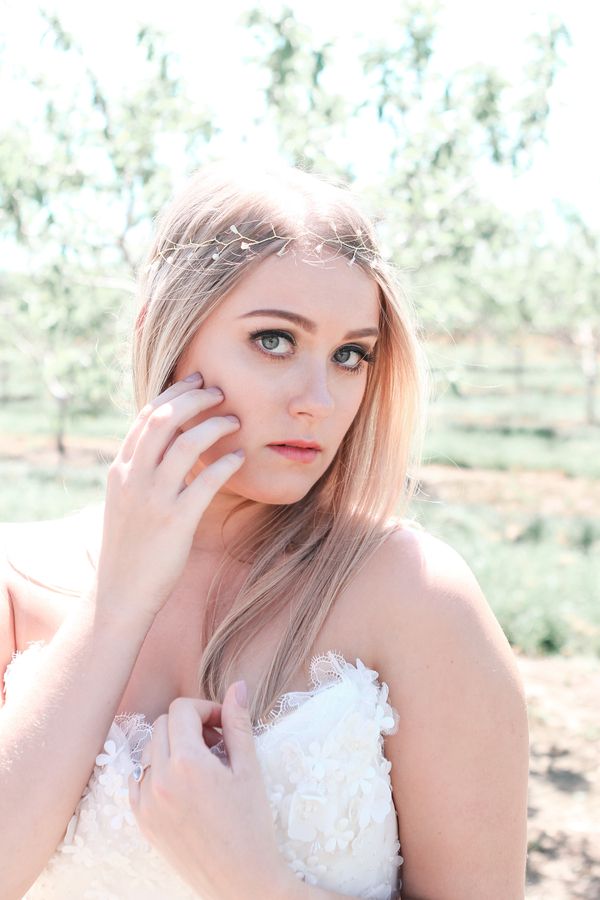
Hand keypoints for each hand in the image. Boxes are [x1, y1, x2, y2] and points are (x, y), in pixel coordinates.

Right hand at [93, 372, 243, 624]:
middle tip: (220, 392)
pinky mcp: (176, 521)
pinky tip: (240, 456)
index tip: (196, 381)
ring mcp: (153, 498)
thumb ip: (141, 471)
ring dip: (215, 425)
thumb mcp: (126, 501)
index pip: (146, 417)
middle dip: (196, 398)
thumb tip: (167, 445)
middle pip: (165, 420)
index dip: (174, 393)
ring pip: (186, 444)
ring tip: (236, 421)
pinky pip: (206, 480)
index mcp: (120, 469)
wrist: (121, 591)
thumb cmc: (131, 546)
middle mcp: (133, 478)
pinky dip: (226, 462)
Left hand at [127, 683, 296, 899]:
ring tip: (202, 766)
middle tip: (216, 744)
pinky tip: (183, 785)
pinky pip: (138, 779)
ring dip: (172, 746)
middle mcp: (159, 779)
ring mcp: (146, 802)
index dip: (205, 708)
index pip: (181, 709)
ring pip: (149, 749)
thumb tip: (237, 685)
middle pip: (163, 724)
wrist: (241, 882)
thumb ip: (238, 723)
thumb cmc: (252, 825)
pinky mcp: (142, 821)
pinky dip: (157, 771)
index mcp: (187, 762)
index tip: (223, 724)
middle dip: (189, 725)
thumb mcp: (249, 768)